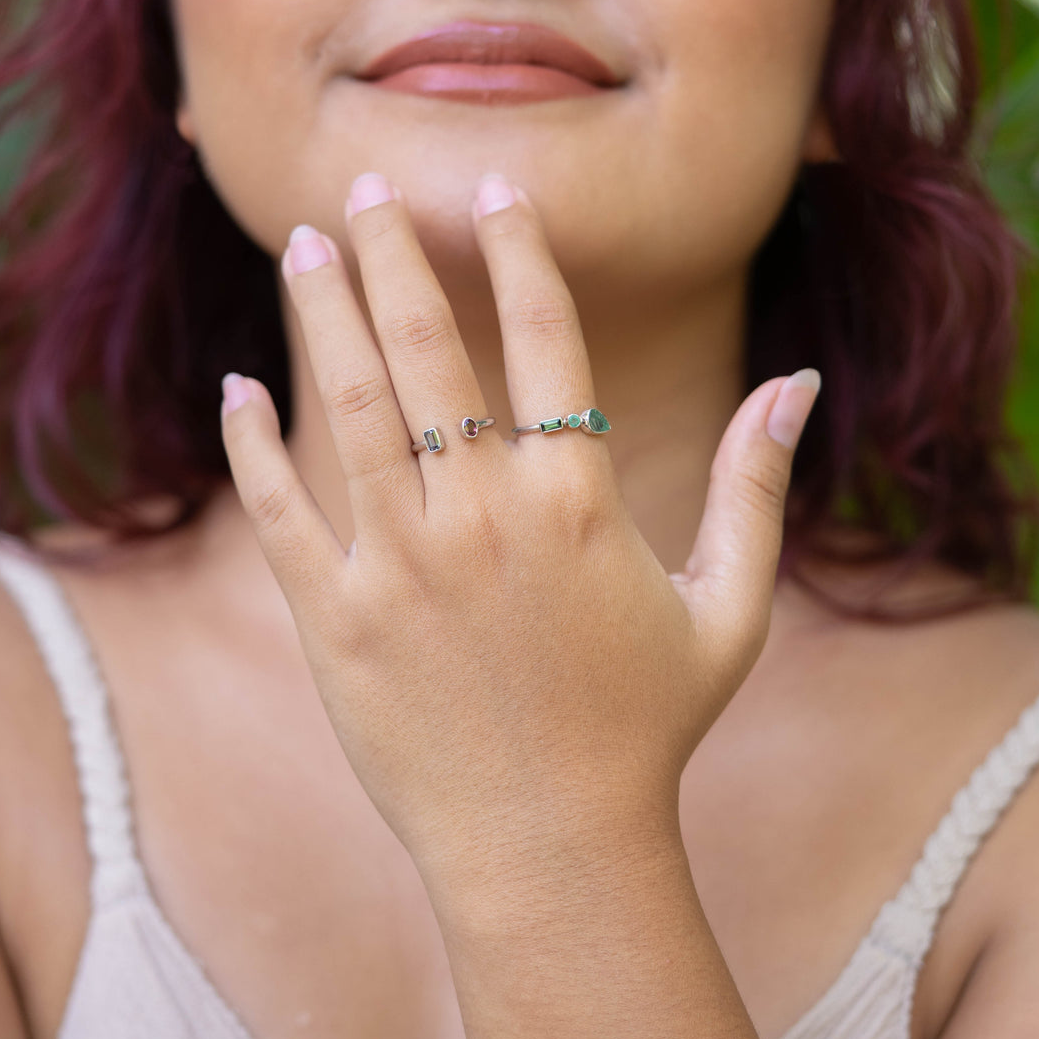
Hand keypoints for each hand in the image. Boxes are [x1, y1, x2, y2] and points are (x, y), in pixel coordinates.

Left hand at [220, 171, 818, 900]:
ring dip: (323, 313)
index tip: (496, 185)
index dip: (520, 250)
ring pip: (350, 405)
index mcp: (579, 500)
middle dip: (394, 253)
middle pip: (430, 347)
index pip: (547, 336)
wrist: (550, 853)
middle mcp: (484, 514)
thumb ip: (759, 485)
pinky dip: (254, 442)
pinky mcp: (336, 619)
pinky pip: (283, 510)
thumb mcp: (729, 608)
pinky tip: (237, 382)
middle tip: (363, 188)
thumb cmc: (645, 729)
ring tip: (301, 243)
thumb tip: (801, 380)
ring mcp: (402, 564)